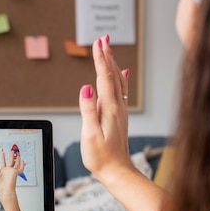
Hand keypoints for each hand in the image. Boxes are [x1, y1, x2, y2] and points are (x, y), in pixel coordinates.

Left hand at [0, 148, 25, 200]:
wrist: (4, 191)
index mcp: (3, 171)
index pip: (3, 161)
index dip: (3, 156)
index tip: (2, 151)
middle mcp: (8, 170)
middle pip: (10, 161)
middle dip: (11, 155)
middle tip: (12, 150)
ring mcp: (12, 171)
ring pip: (16, 163)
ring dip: (17, 158)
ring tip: (17, 152)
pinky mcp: (16, 173)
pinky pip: (20, 168)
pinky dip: (22, 164)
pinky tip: (22, 160)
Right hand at [79, 35, 132, 181]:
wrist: (117, 172)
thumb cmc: (101, 157)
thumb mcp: (90, 134)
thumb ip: (88, 110)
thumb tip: (86, 87)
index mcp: (109, 109)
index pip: (104, 78)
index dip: (100, 59)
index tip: (98, 42)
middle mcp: (117, 107)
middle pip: (113, 75)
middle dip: (107, 55)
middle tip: (104, 38)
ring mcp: (120, 111)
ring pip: (117, 81)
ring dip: (113, 64)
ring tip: (109, 50)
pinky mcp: (119, 117)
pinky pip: (121, 91)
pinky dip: (120, 78)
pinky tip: (123, 73)